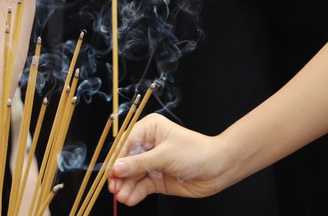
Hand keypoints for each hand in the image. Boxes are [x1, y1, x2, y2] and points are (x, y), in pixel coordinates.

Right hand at [107, 116, 230, 205]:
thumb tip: (116, 168)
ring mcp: (152, 163)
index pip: (126, 143)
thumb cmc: (195, 152)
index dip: (116, 158)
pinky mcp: (157, 179)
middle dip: (120, 175)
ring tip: (122, 196)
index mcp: (150, 129)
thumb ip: (139, 164)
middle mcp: (148, 145)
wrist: (217, 169)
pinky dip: (135, 193)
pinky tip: (130, 199)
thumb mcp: (164, 156)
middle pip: (126, 160)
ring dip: (126, 186)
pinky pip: (141, 186)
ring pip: (132, 175)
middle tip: (113, 187)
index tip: (110, 172)